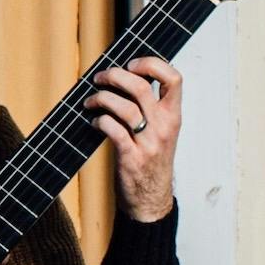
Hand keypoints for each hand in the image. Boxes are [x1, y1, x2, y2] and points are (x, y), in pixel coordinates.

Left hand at [83, 57, 181, 220]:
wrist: (150, 200)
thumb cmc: (152, 162)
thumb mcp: (161, 132)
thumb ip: (152, 109)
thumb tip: (127, 82)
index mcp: (173, 116)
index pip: (174, 78)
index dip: (152, 64)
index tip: (132, 63)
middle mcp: (164, 126)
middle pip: (141, 87)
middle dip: (115, 76)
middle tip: (100, 78)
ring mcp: (148, 142)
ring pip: (123, 107)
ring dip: (100, 99)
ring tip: (90, 101)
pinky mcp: (131, 157)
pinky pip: (112, 130)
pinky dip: (98, 121)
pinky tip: (93, 122)